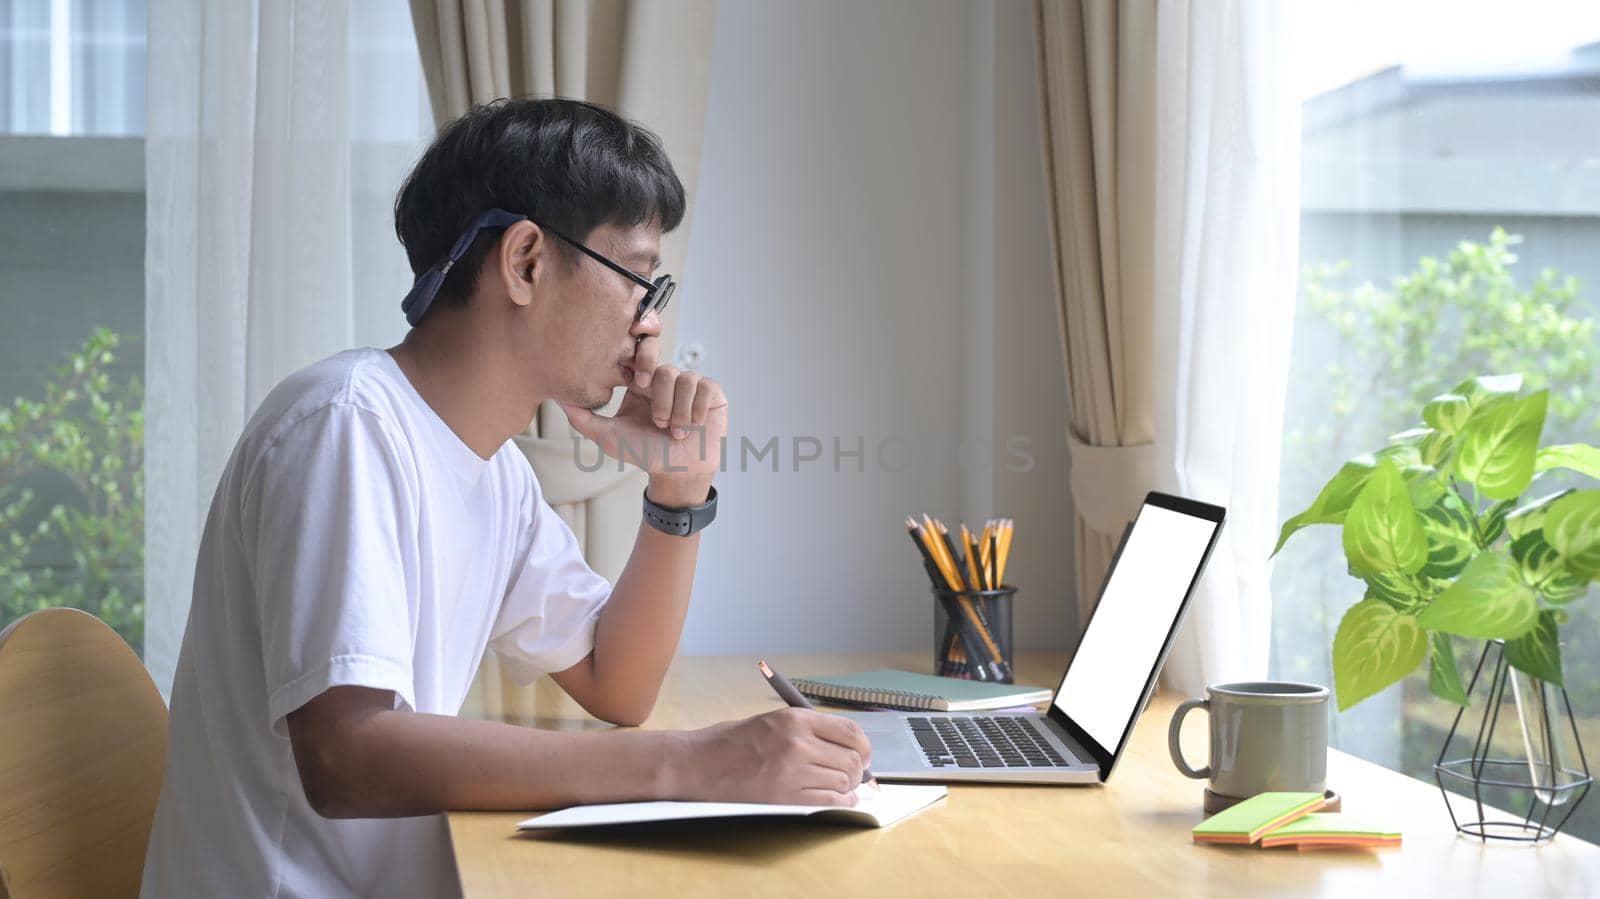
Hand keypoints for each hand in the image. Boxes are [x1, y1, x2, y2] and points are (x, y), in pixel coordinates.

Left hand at [560, 350, 726, 493]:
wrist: (677, 472)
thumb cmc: (645, 453)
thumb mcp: (610, 437)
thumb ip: (584, 418)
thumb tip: (559, 400)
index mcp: (642, 382)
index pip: (640, 355)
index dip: (641, 362)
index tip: (638, 384)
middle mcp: (666, 379)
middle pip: (663, 368)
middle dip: (659, 393)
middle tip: (656, 418)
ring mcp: (690, 384)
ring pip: (684, 380)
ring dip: (677, 412)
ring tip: (674, 432)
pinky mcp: (712, 392)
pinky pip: (705, 387)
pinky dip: (696, 411)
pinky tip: (693, 426)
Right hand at [674, 708, 873, 805]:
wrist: (696, 764)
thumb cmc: (729, 743)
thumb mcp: (771, 722)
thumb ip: (806, 731)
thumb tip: (844, 747)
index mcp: (794, 719)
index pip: (849, 731)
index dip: (863, 745)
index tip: (863, 754)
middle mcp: (798, 743)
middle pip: (852, 758)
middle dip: (859, 769)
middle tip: (856, 775)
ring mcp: (792, 772)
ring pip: (844, 781)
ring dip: (849, 787)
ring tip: (843, 787)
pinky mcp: (784, 798)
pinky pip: (830, 802)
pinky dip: (842, 803)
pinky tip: (841, 800)